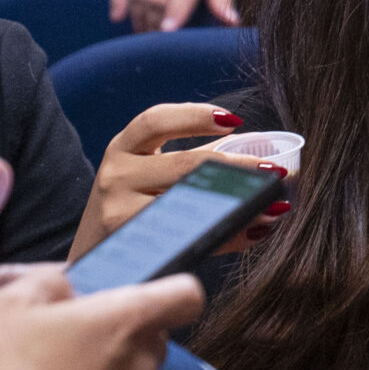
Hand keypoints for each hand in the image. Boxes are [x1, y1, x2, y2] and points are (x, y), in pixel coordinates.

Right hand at [0, 267, 202, 369]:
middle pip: (149, 344)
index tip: (132, 301)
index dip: (167, 294)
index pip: (186, 296)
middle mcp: (143, 368)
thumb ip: (48, 284)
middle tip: (64, 347)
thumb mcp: (9, 305)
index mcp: (130, 322)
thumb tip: (66, 289)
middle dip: (116, 341)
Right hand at [68, 103, 288, 260]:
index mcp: (123, 147)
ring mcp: (118, 213)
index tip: (235, 121)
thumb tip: (266, 153)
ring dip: (239, 205)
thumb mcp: (150, 172)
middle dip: (236, 168)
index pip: (155, 121)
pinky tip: (252, 233)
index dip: (194, 115)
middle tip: (276, 172)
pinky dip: (226, 237)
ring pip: (188, 205)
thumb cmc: (134, 203)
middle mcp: (115, 175)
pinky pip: (188, 238)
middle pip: (183, 166)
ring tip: (275, 206)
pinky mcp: (132, 247)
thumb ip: (199, 158)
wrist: (93, 253)